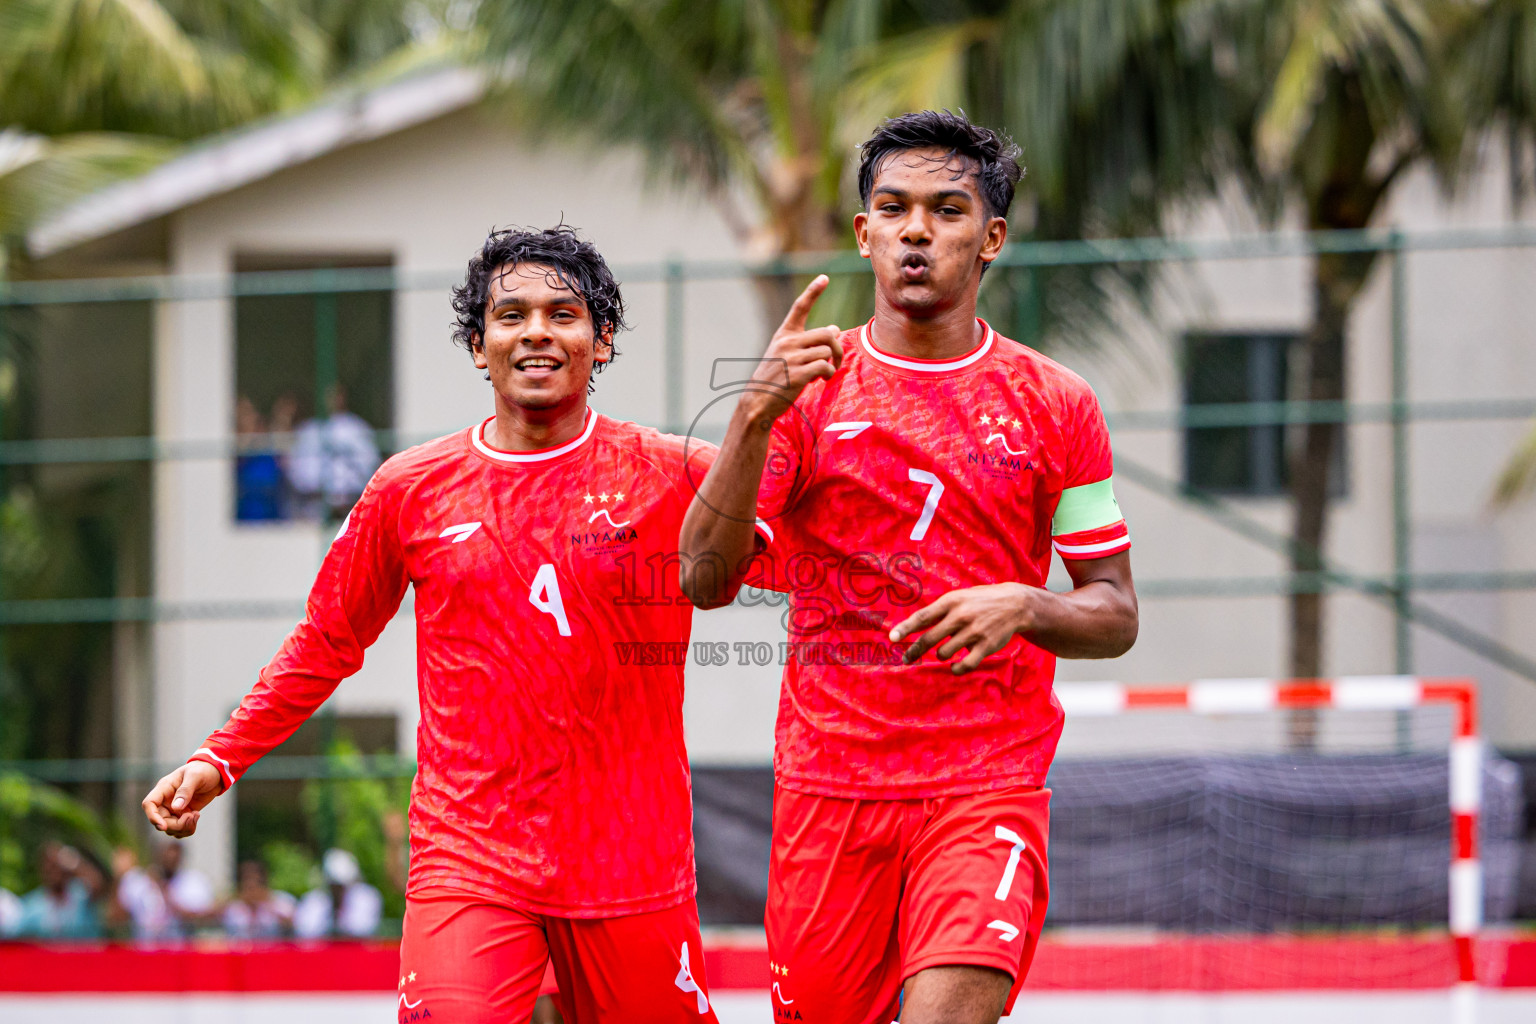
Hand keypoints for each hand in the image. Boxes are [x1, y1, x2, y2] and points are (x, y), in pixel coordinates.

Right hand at [142, 761, 223, 837]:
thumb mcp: (196, 776)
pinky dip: (187, 829)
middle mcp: (165, 800)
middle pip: (160, 821)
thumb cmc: (203, 770)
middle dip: (176, 825)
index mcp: (164, 788)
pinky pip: (179, 829)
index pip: (149, 804)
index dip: (153, 817)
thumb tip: (175, 808)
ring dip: (183, 828)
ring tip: (196, 815)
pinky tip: (196, 816)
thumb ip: (185, 790)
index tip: (164, 826)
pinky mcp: (182, 815)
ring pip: (169, 828)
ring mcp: (173, 809)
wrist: (215, 774)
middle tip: (193, 816)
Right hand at [742, 275, 841, 420]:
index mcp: (783, 335)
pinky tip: (822, 380)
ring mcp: (791, 358)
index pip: (799, 307)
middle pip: (827, 333)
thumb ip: (808, 342)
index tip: (824, 277)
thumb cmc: (775, 378)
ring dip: (832, 363)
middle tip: (836, 359)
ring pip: (827, 351)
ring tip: (825, 373)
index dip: (813, 291)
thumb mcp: (787, 355)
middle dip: (837, 347)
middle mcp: (787, 342)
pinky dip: (829, 373)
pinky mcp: (798, 374)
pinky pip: (825, 366)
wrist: (757, 401)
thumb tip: (835, 328)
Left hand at [889, 582, 1037, 674]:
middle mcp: (961, 616)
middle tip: (907, 658)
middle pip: (929, 639)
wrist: (1015, 605)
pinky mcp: (986, 647)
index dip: (905, 628)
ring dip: (941, 655)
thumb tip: (912, 627)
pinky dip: (956, 668)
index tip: (891, 638)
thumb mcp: (959, 597)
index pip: (923, 617)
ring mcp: (974, 632)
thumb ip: (939, 611)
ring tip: (947, 650)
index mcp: (951, 602)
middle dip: (914, 651)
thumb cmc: (980, 601)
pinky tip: (955, 666)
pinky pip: (964, 665)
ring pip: (944, 653)